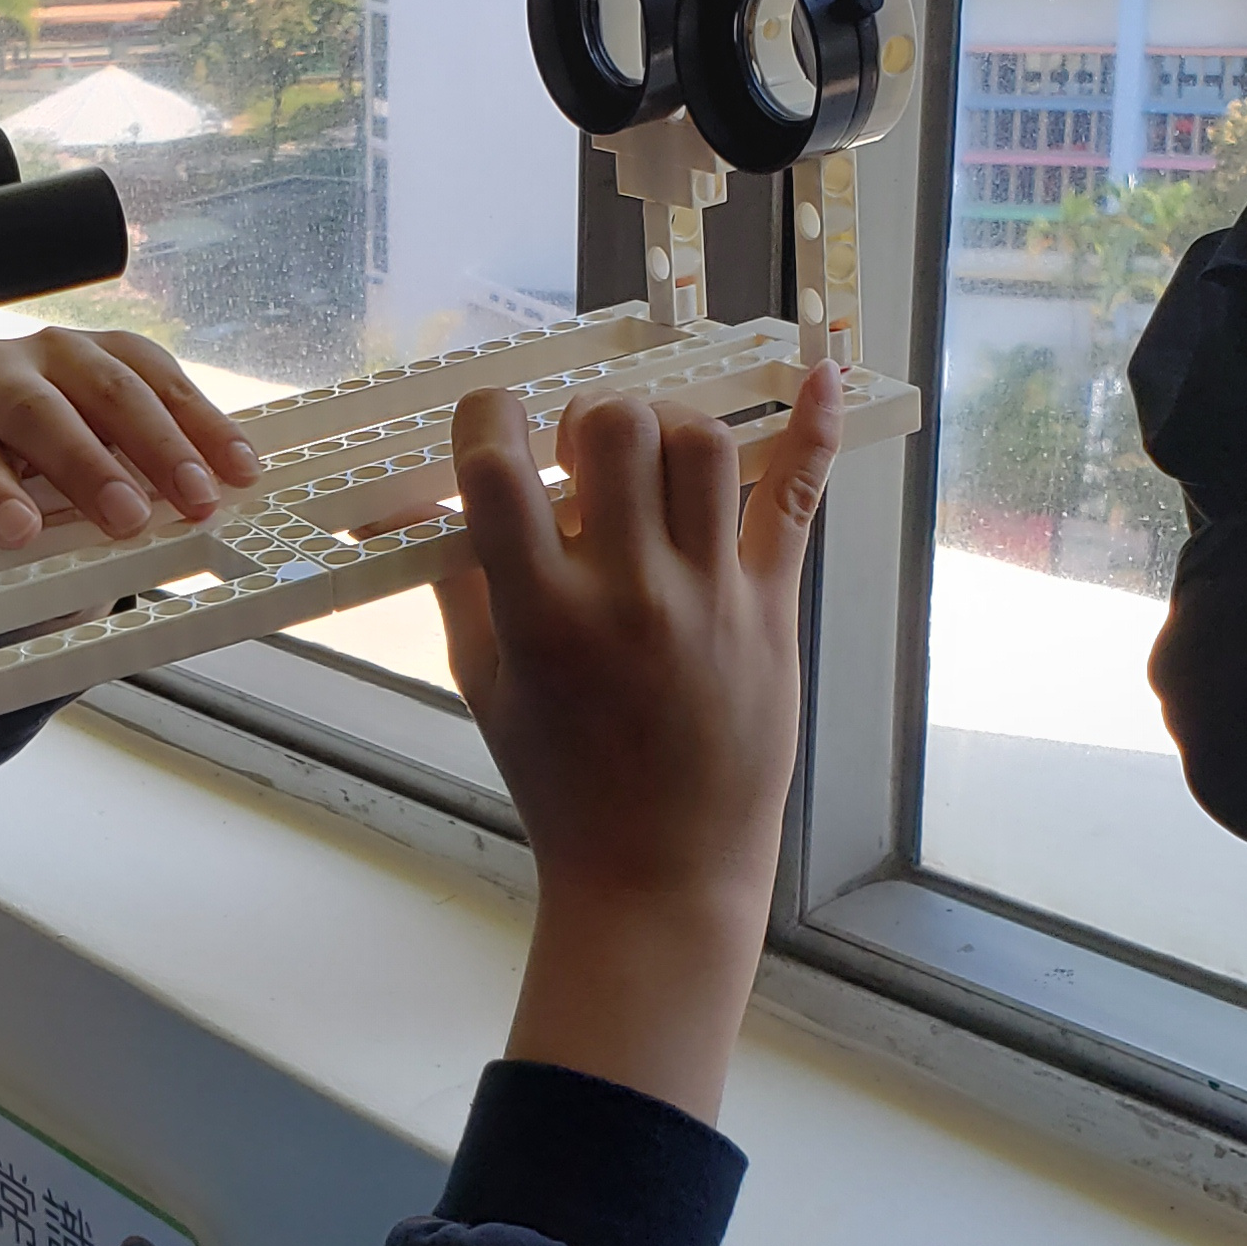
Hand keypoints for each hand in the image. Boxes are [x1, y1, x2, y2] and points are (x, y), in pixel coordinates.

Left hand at [0, 327, 260, 549]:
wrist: (38, 434)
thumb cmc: (19, 491)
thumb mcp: (9, 520)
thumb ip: (31, 541)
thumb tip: (68, 577)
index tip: (19, 532)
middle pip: (40, 414)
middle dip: (89, 468)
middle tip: (128, 518)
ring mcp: (61, 352)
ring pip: (113, 390)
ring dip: (163, 449)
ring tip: (197, 499)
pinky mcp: (118, 346)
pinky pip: (165, 379)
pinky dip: (205, 426)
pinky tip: (234, 463)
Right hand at [432, 366, 843, 1120]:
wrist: (659, 872)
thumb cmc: (560, 782)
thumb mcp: (484, 685)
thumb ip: (459, 582)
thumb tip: (425, 494)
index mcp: (540, 615)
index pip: (500, 468)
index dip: (489, 419)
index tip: (494, 422)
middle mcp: (627, 593)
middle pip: (614, 429)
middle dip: (589, 420)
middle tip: (585, 459)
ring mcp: (708, 597)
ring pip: (700, 445)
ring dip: (668, 431)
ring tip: (654, 464)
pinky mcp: (769, 609)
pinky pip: (795, 497)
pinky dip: (814, 428)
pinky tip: (821, 373)